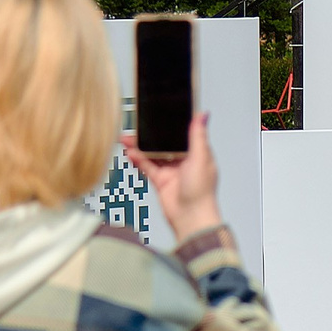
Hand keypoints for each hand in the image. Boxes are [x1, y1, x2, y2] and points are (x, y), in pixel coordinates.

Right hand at [122, 114, 224, 241]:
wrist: (190, 218)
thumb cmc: (201, 192)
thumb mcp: (201, 158)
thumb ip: (198, 136)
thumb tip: (203, 115)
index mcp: (198, 153)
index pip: (184, 134)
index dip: (173, 124)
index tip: (161, 112)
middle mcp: (185, 161)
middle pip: (165, 143)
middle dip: (152, 134)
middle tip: (139, 124)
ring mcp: (172, 171)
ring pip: (154, 153)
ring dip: (141, 146)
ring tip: (128, 137)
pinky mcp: (161, 181)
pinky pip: (148, 166)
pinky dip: (138, 159)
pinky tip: (130, 152)